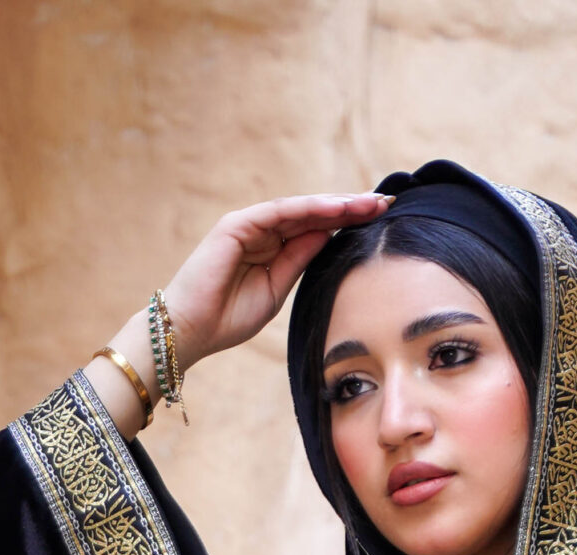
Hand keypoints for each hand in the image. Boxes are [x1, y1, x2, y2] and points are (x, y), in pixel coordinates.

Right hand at [161, 191, 391, 367]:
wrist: (190, 330)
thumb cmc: (228, 320)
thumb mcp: (276, 291)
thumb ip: (299, 261)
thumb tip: (328, 236)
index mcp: (272, 249)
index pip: (316, 229)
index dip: (347, 223)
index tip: (380, 220)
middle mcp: (262, 231)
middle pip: (313, 213)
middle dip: (350, 207)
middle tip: (386, 202)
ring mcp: (249, 225)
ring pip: (301, 208)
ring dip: (336, 204)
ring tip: (369, 203)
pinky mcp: (237, 224)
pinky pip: (280, 212)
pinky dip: (309, 208)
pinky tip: (337, 208)